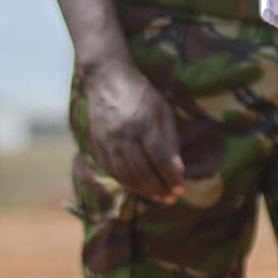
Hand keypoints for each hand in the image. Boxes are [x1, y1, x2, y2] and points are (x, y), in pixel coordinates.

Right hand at [79, 53, 191, 201]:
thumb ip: (170, 140)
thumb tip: (179, 171)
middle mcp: (124, 134)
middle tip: (171, 198)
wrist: (106, 79)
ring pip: (125, 175)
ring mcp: (107, 140)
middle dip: (159, 188)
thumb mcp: (163, 110)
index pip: (159, 158)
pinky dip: (126, 183)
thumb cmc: (141, 94)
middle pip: (142, 171)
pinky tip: (139, 187)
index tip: (181, 187)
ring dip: (143, 191)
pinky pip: (111, 171)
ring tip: (158, 196)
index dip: (170, 176)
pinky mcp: (97, 145)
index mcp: (144, 122)